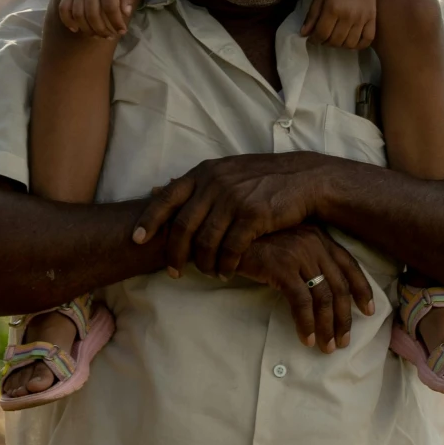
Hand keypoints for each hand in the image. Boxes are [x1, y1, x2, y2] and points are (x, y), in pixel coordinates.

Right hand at [58, 0, 137, 38]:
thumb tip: (126, 13)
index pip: (110, 7)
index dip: (116, 22)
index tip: (122, 31)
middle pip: (92, 14)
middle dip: (102, 29)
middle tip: (110, 36)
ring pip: (78, 14)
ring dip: (88, 29)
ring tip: (98, 35)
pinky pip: (63, 8)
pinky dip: (67, 21)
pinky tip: (76, 29)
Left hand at [134, 153, 347, 278]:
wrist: (306, 179)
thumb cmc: (265, 178)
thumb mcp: (229, 171)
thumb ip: (201, 182)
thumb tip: (162, 189)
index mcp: (206, 172)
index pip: (168, 198)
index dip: (149, 220)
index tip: (137, 239)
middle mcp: (216, 183)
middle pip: (183, 226)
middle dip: (175, 253)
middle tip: (174, 271)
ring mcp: (234, 199)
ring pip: (205, 242)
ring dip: (204, 264)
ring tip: (209, 273)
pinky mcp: (253, 216)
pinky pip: (230, 249)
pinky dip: (226, 265)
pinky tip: (228, 272)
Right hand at [233, 226, 372, 350]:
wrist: (227, 237)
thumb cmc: (256, 245)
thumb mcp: (289, 247)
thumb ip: (307, 262)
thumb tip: (324, 295)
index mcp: (319, 237)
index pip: (349, 266)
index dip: (362, 289)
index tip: (369, 311)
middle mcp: (314, 243)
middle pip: (339, 286)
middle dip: (344, 317)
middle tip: (344, 341)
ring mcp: (299, 254)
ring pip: (323, 297)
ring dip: (327, 326)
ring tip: (327, 346)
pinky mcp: (282, 267)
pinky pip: (301, 301)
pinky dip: (305, 323)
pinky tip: (306, 338)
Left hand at [302, 0, 377, 49]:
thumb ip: (312, 16)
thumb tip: (304, 34)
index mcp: (332, 9)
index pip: (322, 34)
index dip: (314, 40)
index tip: (312, 38)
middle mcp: (348, 16)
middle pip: (335, 41)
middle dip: (326, 42)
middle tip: (323, 37)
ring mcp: (362, 19)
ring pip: (350, 44)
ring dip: (340, 45)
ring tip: (336, 38)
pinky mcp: (372, 19)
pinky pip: (367, 40)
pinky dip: (359, 45)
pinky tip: (351, 41)